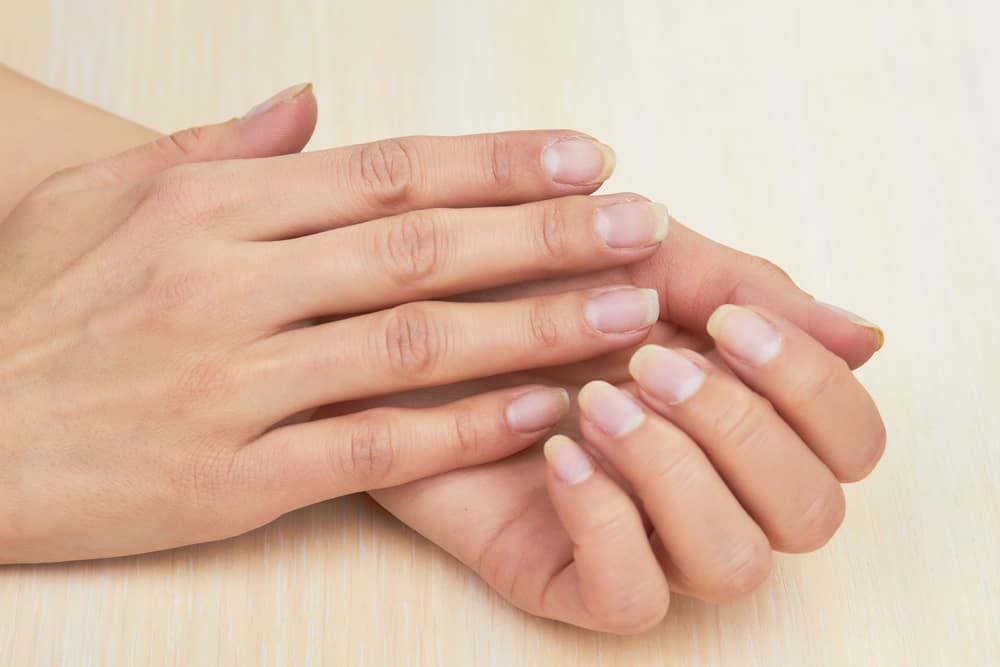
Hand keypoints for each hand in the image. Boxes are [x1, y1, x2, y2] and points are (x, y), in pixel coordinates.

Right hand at [0, 84, 667, 561]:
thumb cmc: (31, 309)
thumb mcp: (105, 200)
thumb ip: (219, 148)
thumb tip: (310, 102)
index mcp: (211, 204)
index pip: (388, 170)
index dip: (498, 162)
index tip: (587, 156)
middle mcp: (229, 280)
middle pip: (422, 246)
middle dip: (546, 232)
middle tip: (643, 224)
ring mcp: (233, 381)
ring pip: (413, 344)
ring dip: (533, 325)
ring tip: (625, 310)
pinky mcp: (231, 477)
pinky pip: (370, 447)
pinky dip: (462, 429)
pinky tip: (541, 411)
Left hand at [370, 224, 885, 633]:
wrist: (404, 311)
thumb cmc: (526, 281)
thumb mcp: (642, 259)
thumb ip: (749, 293)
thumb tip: (868, 336)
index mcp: (741, 410)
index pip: (848, 442)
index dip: (813, 388)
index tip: (730, 325)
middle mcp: (708, 485)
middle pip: (811, 512)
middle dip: (745, 430)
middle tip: (655, 362)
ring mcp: (640, 536)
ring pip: (734, 565)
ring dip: (681, 473)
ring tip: (603, 402)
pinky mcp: (563, 572)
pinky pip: (629, 596)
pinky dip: (607, 520)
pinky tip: (558, 451)